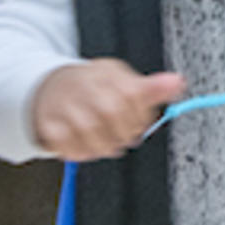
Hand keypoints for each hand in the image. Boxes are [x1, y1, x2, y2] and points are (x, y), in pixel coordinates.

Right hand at [31, 59, 185, 160]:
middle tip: (122, 136)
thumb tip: (177, 82)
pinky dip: (77, 151)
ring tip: (104, 141)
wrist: (50, 89)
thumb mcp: (123, 82)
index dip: (141, 116)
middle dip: (123, 133)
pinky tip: (83, 145)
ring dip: (102, 146)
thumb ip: (151, 89)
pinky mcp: (47, 123)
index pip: (133, 94)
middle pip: (111, 113)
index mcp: (106, 73)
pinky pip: (65, 144)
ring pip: (90, 133)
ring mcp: (63, 103)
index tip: (138, 122)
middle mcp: (83, 85)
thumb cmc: (92, 88)